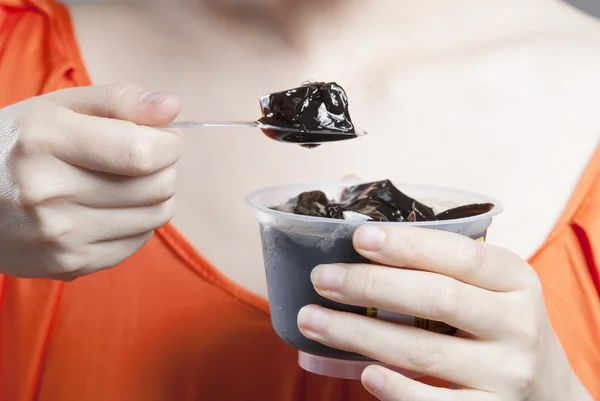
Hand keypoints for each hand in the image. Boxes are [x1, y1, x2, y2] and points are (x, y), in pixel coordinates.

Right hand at [0, 85, 181, 279]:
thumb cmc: (19, 144)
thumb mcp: (59, 107)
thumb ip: (119, 100)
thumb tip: (173, 106)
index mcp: (45, 140)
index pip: (142, 153)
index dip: (168, 144)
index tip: (164, 138)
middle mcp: (48, 193)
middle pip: (157, 187)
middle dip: (164, 168)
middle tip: (144, 158)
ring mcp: (58, 236)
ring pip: (156, 217)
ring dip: (155, 196)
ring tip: (127, 182)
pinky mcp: (68, 265)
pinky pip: (137, 243)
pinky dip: (137, 222)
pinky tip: (110, 207)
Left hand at [297, 225, 591, 399]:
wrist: (547, 392)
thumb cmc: (498, 325)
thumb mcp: (489, 286)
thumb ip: (437, 259)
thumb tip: (360, 220)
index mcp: (515, 279)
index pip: (461, 255)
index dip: (408, 245)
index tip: (359, 238)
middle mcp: (517, 324)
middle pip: (437, 298)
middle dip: (370, 286)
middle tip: (322, 279)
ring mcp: (507, 373)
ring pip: (424, 351)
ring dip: (359, 334)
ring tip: (313, 321)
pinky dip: (397, 389)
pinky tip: (364, 373)